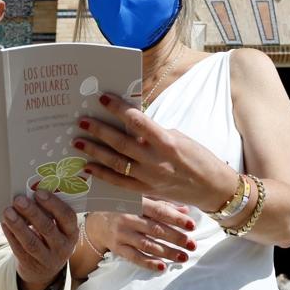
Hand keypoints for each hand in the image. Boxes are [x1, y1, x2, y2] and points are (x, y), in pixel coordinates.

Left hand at [1, 190, 77, 289]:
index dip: (54, 204)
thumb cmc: (52, 239)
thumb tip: (31, 192)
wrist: (46, 270)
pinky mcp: (31, 264)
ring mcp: (47, 258)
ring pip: (31, 242)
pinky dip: (11, 235)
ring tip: (8, 211)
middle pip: (47, 229)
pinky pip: (19, 250)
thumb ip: (51, 213)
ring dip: (18, 225)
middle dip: (32, 213)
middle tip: (19, 200)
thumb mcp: (59, 229)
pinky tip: (4, 223)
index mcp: (72, 232)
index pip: (67, 217)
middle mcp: (62, 247)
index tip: (39, 192)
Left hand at [71, 93, 233, 211]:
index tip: (103, 98)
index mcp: (167, 142)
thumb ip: (153, 132)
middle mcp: (156, 161)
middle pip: (121, 143)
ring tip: (78, 141)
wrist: (212, 188)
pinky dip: (101, 175)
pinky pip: (119, 183)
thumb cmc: (197, 157)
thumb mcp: (179, 137)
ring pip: (116, 163)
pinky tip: (87, 167)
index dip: (118, 109)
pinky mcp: (146, 191)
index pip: (138, 121)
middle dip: (99, 130)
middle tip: (82, 120)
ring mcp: (150, 179)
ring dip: (94, 151)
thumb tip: (128, 123)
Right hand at [88, 198, 197, 271]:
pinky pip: (134, 257)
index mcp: (135, 202)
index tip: (192, 226)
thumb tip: (185, 211)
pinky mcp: (117, 248)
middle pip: (155, 229)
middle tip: (192, 245)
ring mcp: (122, 234)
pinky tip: (162, 266)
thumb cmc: (123, 207)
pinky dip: (148, 263)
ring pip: (147, 245)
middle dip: (176, 238)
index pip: (159, 211)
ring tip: (183, 257)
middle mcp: (127, 218)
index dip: (175, 219)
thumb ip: (162, 205)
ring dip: (167, 252)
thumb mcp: (140, 201)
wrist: (95, 221)